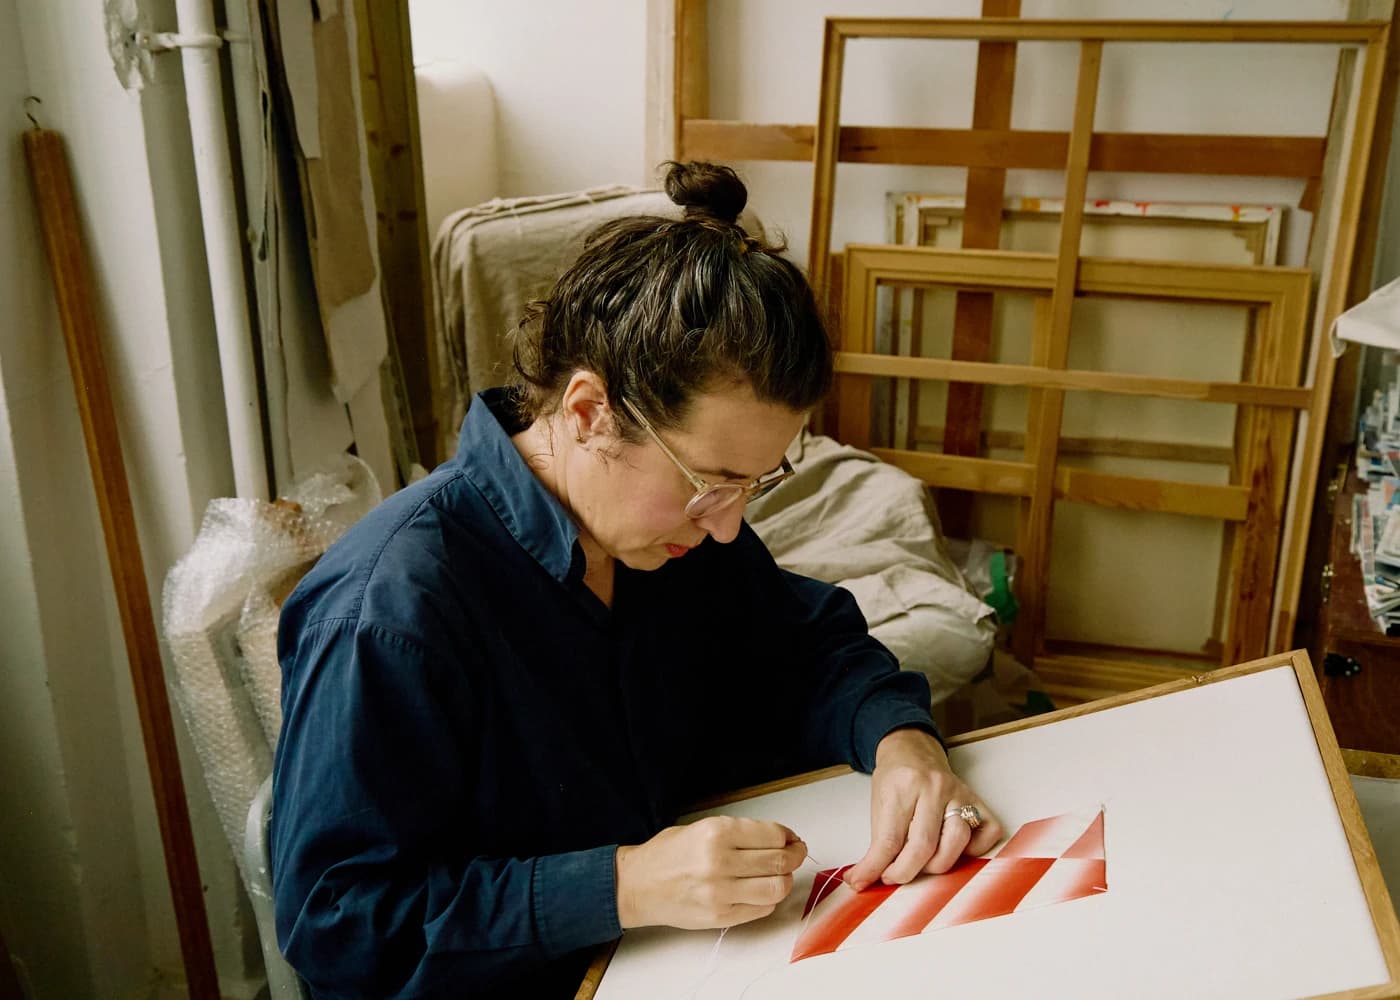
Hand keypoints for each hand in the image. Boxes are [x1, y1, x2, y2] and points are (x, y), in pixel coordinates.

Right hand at [614, 816, 806, 929]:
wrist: (637, 884)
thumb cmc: (668, 854)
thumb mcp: (701, 827)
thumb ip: (740, 833)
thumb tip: (779, 838)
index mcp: (717, 833)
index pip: (773, 835)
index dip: (790, 837)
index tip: (792, 839)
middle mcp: (720, 861)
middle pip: (780, 861)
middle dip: (795, 856)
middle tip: (795, 854)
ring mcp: (721, 892)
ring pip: (776, 888)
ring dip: (785, 880)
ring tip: (780, 875)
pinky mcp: (720, 916)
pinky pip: (761, 909)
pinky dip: (769, 899)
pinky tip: (762, 891)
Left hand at [844, 728, 1001, 891]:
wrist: (912, 751)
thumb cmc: (895, 780)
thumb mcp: (878, 804)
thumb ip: (878, 843)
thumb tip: (863, 879)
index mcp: (903, 786)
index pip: (890, 839)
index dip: (877, 867)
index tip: (864, 881)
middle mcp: (934, 787)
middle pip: (925, 845)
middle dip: (906, 872)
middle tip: (894, 875)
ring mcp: (959, 793)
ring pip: (958, 841)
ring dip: (937, 864)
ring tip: (921, 863)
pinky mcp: (977, 800)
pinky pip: (988, 832)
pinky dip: (974, 850)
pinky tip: (955, 850)